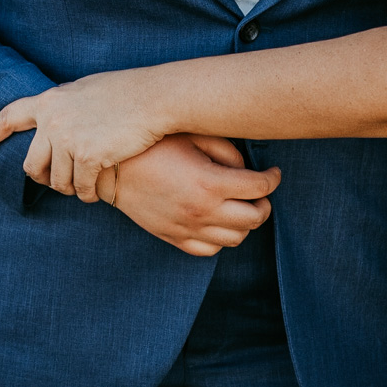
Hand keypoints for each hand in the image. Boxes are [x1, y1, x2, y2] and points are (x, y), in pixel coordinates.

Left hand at [0, 67, 174, 200]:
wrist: (154, 98)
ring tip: (88, 183)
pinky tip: (101, 188)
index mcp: (50, 101)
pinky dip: (89, 193)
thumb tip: (51, 119)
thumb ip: (64, 106)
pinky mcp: (88, 157)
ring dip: (72, 188)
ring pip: (57, 181)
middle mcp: (53, 120)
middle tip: (61, 182)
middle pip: (32, 165)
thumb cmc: (127, 92)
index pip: (9, 117)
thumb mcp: (86, 90)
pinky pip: (79, 189)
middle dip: (45, 179)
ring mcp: (69, 139)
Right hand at [100, 134, 279, 256]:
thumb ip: (227, 151)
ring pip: (235, 239)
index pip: (259, 188)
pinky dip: (221, 239)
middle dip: (265, 204)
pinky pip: (209, 250)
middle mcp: (201, 211)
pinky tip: (219, 221)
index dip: (273, 178)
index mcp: (209, 183)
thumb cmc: (155, 145)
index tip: (273, 172)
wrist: (113, 169)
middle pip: (254, 218)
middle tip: (262, 191)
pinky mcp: (173, 238)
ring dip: (246, 223)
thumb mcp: (194, 136)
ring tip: (242, 205)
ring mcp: (187, 229)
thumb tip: (247, 170)